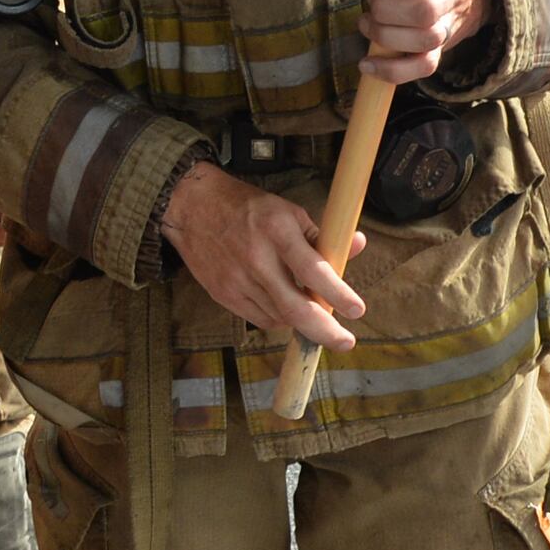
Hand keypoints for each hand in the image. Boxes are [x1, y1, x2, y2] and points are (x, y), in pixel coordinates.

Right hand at [161, 161, 365, 352]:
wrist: (192, 207)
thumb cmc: (247, 208)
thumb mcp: (288, 212)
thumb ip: (322, 236)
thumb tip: (357, 245)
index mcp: (277, 231)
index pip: (312, 270)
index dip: (337, 293)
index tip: (357, 310)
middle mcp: (257, 258)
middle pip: (294, 307)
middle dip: (324, 330)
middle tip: (345, 342)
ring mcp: (237, 280)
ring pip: (279, 317)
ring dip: (303, 323)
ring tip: (317, 319)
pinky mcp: (224, 294)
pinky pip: (259, 319)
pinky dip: (280, 320)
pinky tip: (287, 311)